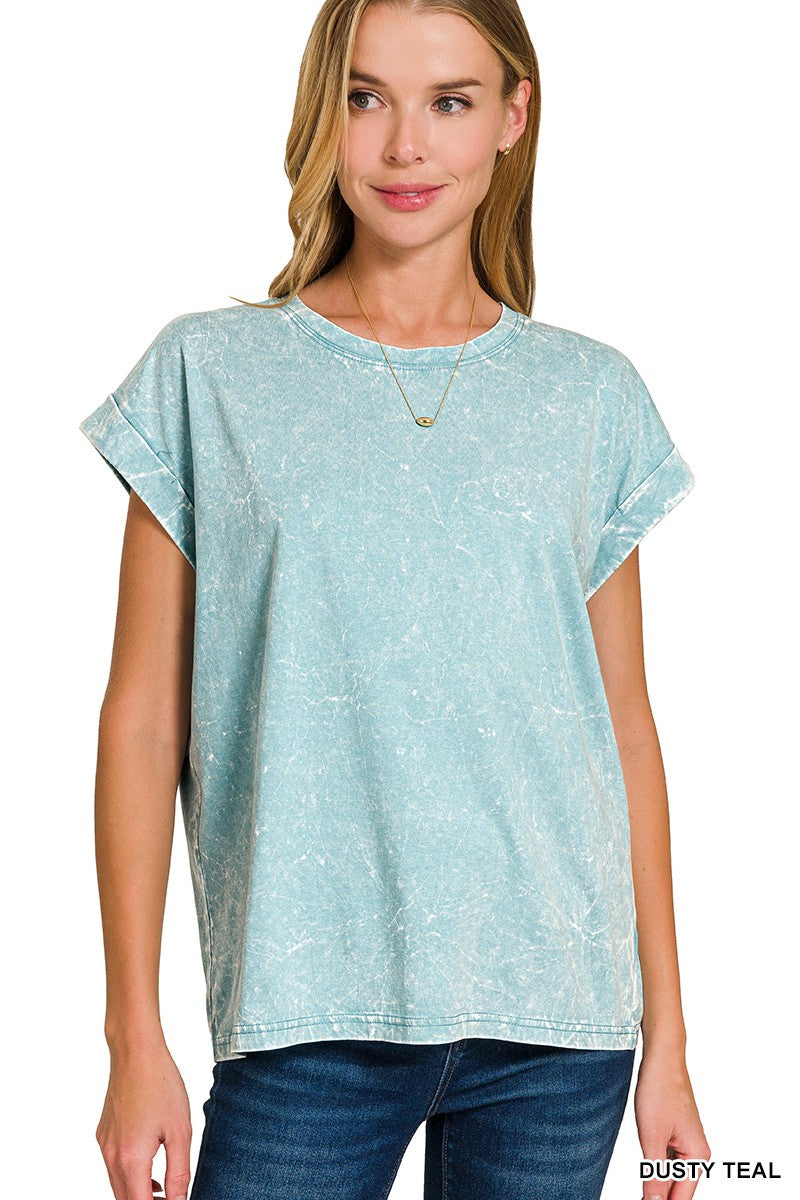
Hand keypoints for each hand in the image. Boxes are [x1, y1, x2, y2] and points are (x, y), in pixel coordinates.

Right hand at [96, 1038, 192, 1199]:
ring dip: (137, 1193)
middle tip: (171, 1197)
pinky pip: (113, 1166)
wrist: (136, 1052)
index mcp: (131, 1158)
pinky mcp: (103, 1134)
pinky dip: (129, 1176)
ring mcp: (104, 1145)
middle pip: (125, 1199)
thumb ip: (179, 1172)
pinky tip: (149, 1166)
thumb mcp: (180, 1130)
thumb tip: (179, 1199)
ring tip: (163, 1190)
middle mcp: (111, 1156)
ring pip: (117, 1185)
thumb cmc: (161, 1084)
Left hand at [634, 1042, 710, 1199]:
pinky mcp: (676, 1133)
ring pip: (671, 1174)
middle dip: (659, 1197)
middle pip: (677, 1188)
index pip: (680, 1197)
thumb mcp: (652, 1137)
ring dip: (657, 1184)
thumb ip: (654, 1174)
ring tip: (643, 1193)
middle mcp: (696, 1152)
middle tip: (641, 1198)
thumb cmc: (659, 1090)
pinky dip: (656, 1167)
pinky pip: (667, 1159)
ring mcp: (687, 1142)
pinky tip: (645, 1174)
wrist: (661, 1057)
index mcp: (697, 1156)